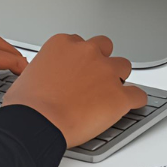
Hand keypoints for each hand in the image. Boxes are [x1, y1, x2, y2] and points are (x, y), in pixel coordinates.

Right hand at [3, 33, 146, 147]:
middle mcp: (87, 52)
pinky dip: (135, 100)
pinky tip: (129, 106)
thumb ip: (44, 69)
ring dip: (118, 78)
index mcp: (63, 44)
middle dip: (101, 60)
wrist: (37, 123)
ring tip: (110, 93)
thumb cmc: (28, 104)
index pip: (79, 43)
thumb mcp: (28, 74)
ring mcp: (106, 73)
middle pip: (104, 47)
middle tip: (94, 78)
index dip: (79, 58)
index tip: (77, 69)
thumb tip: (46, 79)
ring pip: (124, 66)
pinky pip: (138, 94)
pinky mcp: (119, 96)